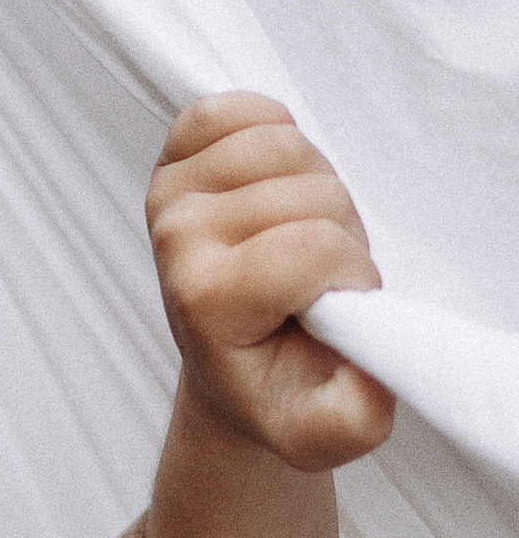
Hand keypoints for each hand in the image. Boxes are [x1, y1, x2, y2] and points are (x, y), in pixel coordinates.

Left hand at [143, 93, 391, 537]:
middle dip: (340, 233)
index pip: (315, 247)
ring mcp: (171, 193)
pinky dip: (279, 134)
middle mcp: (177, 241)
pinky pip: (244, 108)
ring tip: (301, 235)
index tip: (337, 307)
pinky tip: (275, 189)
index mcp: (207, 302)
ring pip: (289, 144)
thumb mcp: (324, 430)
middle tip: (318, 277)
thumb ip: (352, 418)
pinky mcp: (176, 156)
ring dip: (317, 187)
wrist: (233, 365)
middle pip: (311, 192)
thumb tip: (366, 371)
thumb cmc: (280, 387)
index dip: (353, 274)